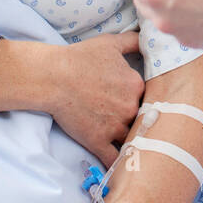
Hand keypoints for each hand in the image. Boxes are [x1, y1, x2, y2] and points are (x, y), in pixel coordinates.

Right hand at [42, 32, 143, 166]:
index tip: (133, 101)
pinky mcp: (98, 141)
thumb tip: (146, 37)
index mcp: (136, 85)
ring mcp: (115, 126)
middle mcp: (130, 107)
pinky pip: (113, 158)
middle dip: (134, 119)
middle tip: (125, 119)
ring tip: (127, 142)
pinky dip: (118, 162)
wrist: (53, 77)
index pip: (149, 97)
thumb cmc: (80, 58)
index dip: (141, 100)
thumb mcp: (110, 43)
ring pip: (130, 137)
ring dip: (128, 139)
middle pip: (140, 118)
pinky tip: (122, 165)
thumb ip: (133, 41)